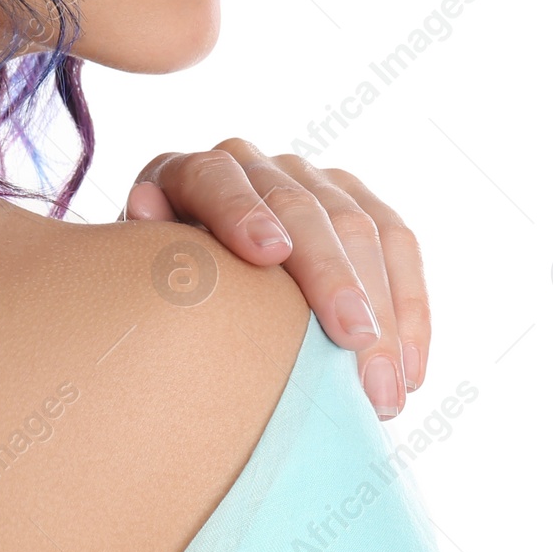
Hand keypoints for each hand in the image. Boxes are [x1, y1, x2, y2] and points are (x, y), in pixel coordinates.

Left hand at [121, 140, 427, 420]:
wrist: (196, 280)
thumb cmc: (164, 293)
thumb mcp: (142, 277)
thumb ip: (150, 251)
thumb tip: (146, 206)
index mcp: (188, 175)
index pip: (214, 179)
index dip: (239, 212)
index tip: (268, 254)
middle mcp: (253, 164)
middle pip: (299, 206)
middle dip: (332, 276)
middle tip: (355, 344)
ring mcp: (310, 178)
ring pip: (360, 226)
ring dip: (383, 308)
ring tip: (388, 387)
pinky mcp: (357, 203)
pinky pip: (398, 243)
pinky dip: (409, 308)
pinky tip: (410, 370)